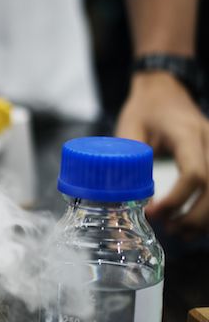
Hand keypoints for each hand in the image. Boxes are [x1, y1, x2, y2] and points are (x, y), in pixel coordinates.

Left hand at [116, 70, 208, 234]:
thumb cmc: (145, 109)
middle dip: (195, 215)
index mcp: (186, 133)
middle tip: (170, 228)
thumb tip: (122, 203)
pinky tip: (195, 225)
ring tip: (181, 232)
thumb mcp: (128, 130)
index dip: (178, 199)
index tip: (154, 213)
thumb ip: (126, 164)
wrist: (165, 90)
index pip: (195, 172)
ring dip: (206, 218)